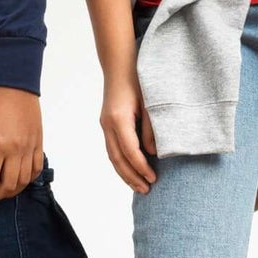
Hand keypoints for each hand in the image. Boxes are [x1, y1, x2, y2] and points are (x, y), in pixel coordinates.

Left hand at [0, 87, 43, 201]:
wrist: (16, 81)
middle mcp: (16, 149)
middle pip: (8, 185)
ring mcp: (30, 147)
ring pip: (24, 180)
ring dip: (12, 190)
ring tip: (1, 189)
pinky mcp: (39, 142)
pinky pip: (37, 168)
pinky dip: (28, 179)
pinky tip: (19, 179)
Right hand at [100, 68, 157, 192]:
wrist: (119, 66)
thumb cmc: (138, 81)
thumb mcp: (150, 104)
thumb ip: (151, 129)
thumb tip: (152, 153)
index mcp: (119, 119)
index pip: (130, 150)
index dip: (141, 167)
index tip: (153, 178)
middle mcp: (108, 124)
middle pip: (117, 158)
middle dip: (131, 176)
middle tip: (146, 190)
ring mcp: (105, 125)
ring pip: (112, 156)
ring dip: (125, 173)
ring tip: (139, 187)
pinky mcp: (107, 125)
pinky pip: (112, 149)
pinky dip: (121, 163)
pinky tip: (130, 171)